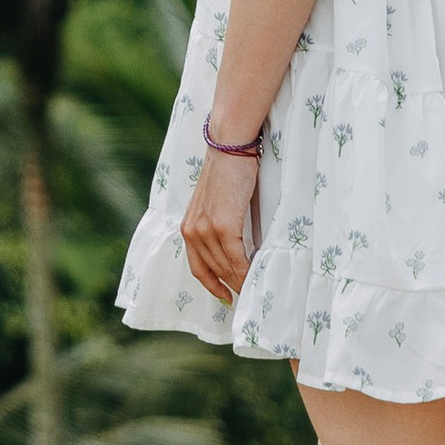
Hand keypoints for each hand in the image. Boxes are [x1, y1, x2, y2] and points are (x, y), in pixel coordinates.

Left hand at [182, 142, 260, 304]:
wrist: (229, 147)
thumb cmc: (227, 172)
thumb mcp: (214, 204)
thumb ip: (217, 226)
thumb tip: (234, 251)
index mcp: (188, 227)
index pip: (198, 267)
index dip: (212, 286)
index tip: (225, 297)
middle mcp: (192, 232)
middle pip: (214, 270)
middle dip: (232, 286)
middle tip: (249, 295)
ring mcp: (206, 230)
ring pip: (225, 267)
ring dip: (241, 281)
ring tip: (256, 288)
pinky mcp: (223, 226)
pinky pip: (235, 258)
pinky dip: (246, 271)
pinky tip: (255, 276)